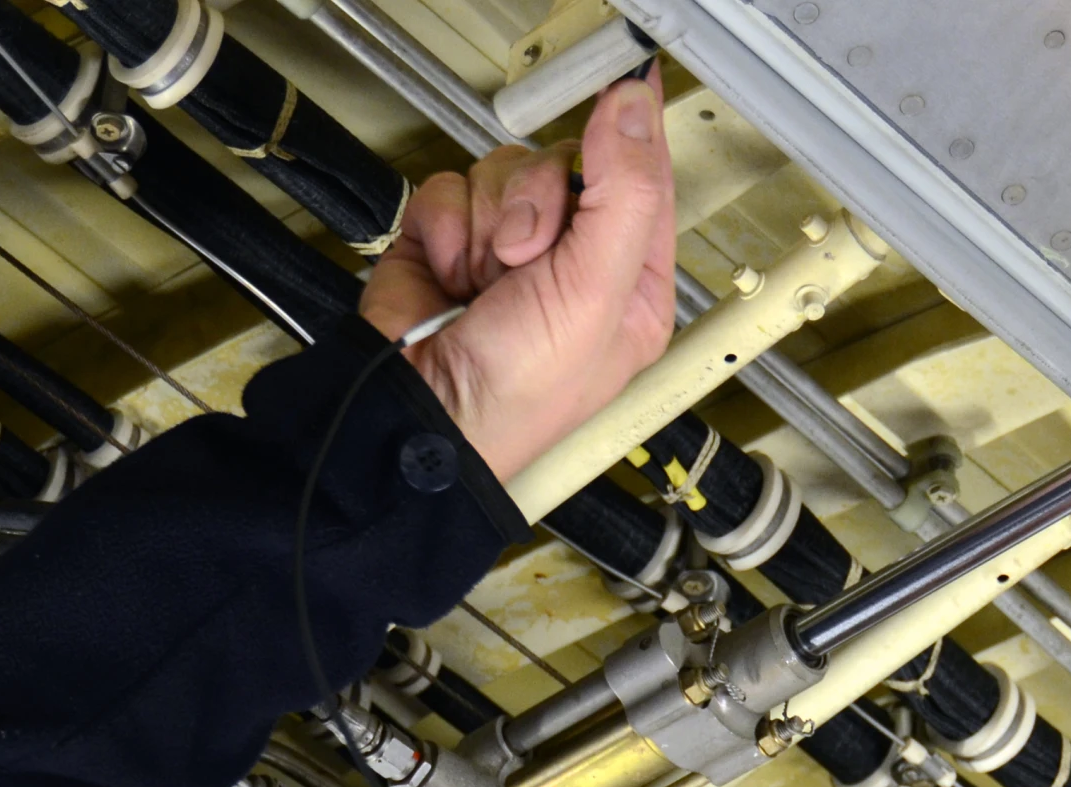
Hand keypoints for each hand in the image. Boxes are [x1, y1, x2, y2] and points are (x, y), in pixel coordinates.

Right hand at [359, 72, 674, 484]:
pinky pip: (453, 184)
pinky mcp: (456, 238)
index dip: (633, 136)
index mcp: (630, 285)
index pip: (646, 183)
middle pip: (569, 162)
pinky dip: (445, 226)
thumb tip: (635, 107)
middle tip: (526, 256)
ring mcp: (511, 249)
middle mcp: (576, 263)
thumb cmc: (520, 390)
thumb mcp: (595, 294)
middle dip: (540, 200)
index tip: (623, 92)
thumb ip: (625, 193)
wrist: (424, 409)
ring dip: (490, 220)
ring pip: (507, 168)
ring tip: (485, 279)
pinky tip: (450, 274)